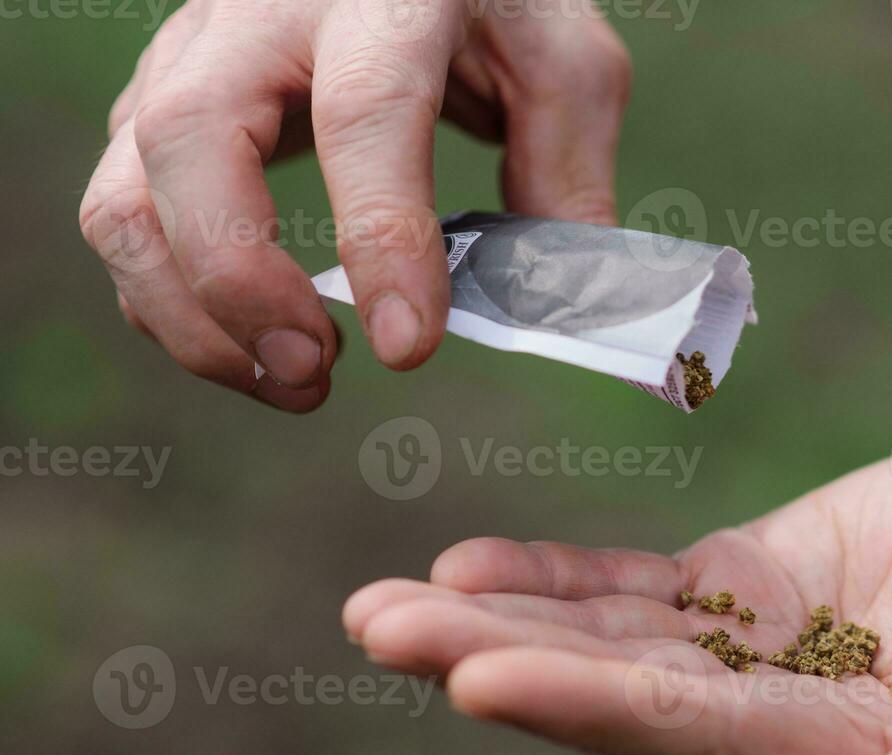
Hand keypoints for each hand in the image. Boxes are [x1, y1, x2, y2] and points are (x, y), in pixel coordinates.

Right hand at [80, 0, 630, 411]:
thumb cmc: (493, 2)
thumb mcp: (564, 68)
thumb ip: (564, 178)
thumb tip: (555, 309)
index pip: (365, 111)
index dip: (381, 237)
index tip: (408, 345)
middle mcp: (262, 13)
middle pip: (191, 140)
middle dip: (240, 282)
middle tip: (314, 373)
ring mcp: (191, 56)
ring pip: (127, 191)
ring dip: (190, 316)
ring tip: (293, 381)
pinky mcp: (158, 105)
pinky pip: (129, 216)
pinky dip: (175, 304)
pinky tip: (257, 347)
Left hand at [344, 418, 891, 754]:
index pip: (705, 745)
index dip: (595, 711)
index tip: (478, 679)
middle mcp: (784, 729)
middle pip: (628, 702)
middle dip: (507, 667)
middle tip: (383, 632)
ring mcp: (758, 659)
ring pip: (615, 647)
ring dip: (504, 625)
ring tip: (386, 611)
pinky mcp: (749, 594)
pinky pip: (641, 591)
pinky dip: (560, 580)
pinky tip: (471, 566)